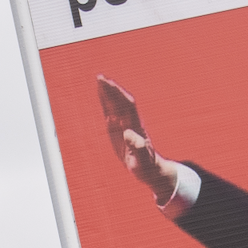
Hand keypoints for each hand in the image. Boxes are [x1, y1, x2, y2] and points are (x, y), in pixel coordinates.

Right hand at [97, 75, 178, 206]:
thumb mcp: (142, 159)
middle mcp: (130, 123)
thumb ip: (137, 147)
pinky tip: (101, 95)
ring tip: (99, 80)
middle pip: (120, 102)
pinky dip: (105, 103)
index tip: (110, 86)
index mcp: (135, 128)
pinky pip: (111, 113)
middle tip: (101, 77)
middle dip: (111, 89)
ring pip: (115, 105)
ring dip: (107, 93)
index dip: (119, 95)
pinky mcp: (118, 130)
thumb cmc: (146, 166)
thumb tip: (128, 133)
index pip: (127, 106)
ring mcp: (124, 125)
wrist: (149, 169)